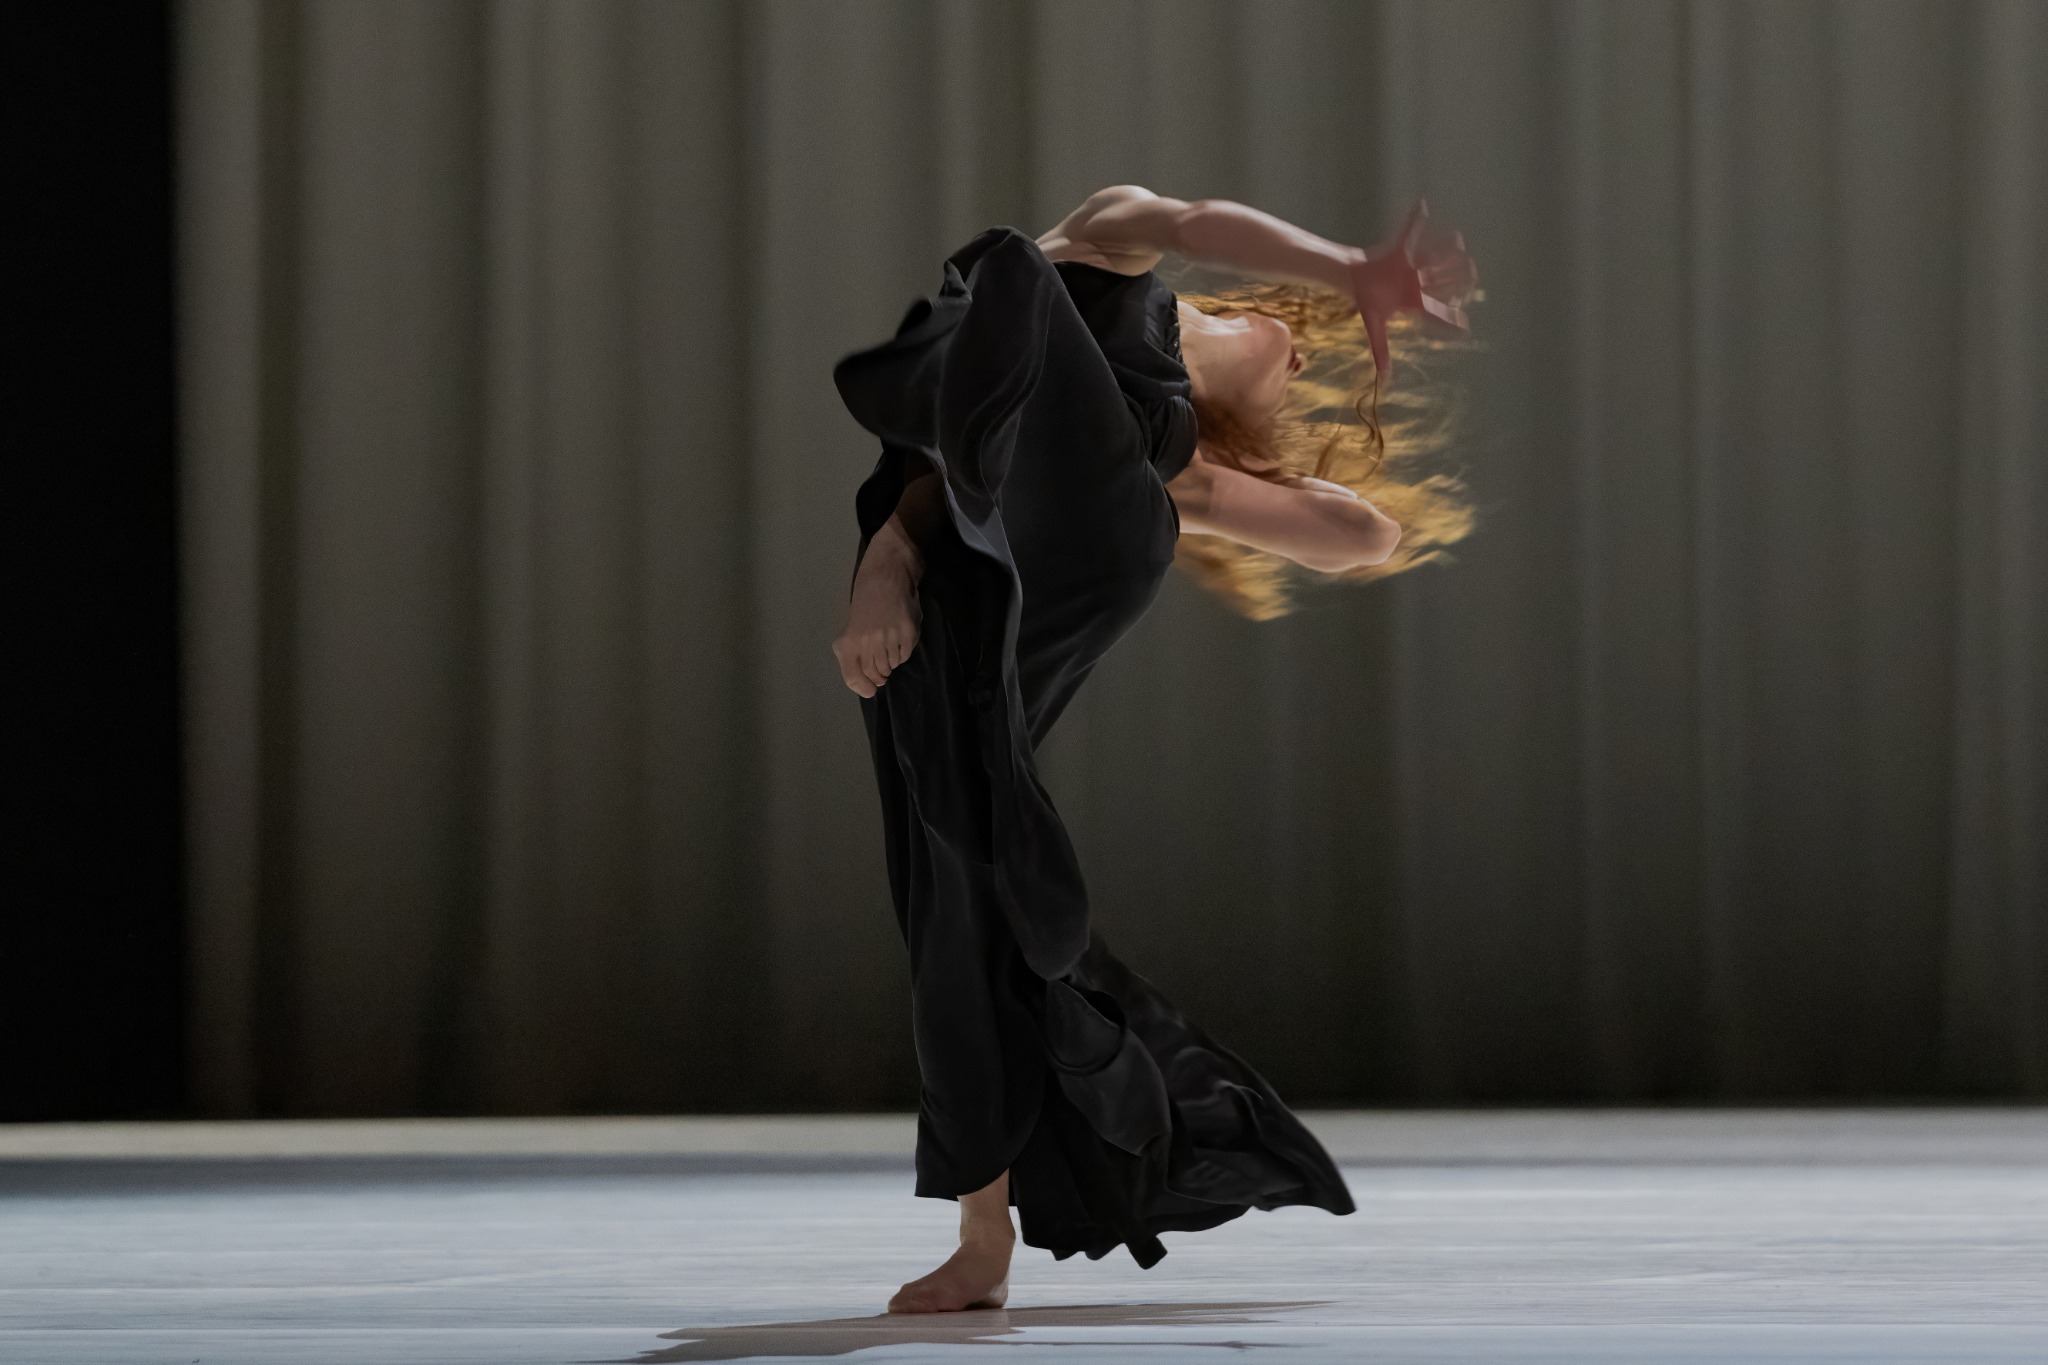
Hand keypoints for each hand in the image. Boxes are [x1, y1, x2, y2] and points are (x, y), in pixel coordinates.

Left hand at [833, 522, 921, 697]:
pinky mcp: (907, 633)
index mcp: (848, 642)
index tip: (871, 689)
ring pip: (891, 665)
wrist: (886, 576)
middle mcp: (866, 642)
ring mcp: (888, 637)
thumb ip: (855, 653)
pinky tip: (899, 636)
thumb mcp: (852, 628)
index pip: (853, 677)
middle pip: (875, 674)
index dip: (863, 688)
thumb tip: (868, 682)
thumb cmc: (866, 603)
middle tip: (883, 665)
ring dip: (891, 660)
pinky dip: (903, 651)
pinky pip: (905, 654)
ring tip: (890, 643)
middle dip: (880, 674)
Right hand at [1347, 200, 1477, 379]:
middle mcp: (1417, 282)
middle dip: (1458, 277)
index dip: (1451, 319)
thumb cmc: (1367, 301)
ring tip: (1460, 242)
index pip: (1436, 312)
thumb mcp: (1374, 326)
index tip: (1466, 328)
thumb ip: (1380, 348)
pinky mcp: (1398, 251)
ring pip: (1432, 256)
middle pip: (1442, 280)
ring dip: (1446, 249)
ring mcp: (1410, 266)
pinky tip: (1422, 203)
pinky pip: (1407, 232)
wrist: (1354, 281)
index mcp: (1414, 301)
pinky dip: (1413, 219)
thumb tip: (1383, 376)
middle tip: (1474, 276)